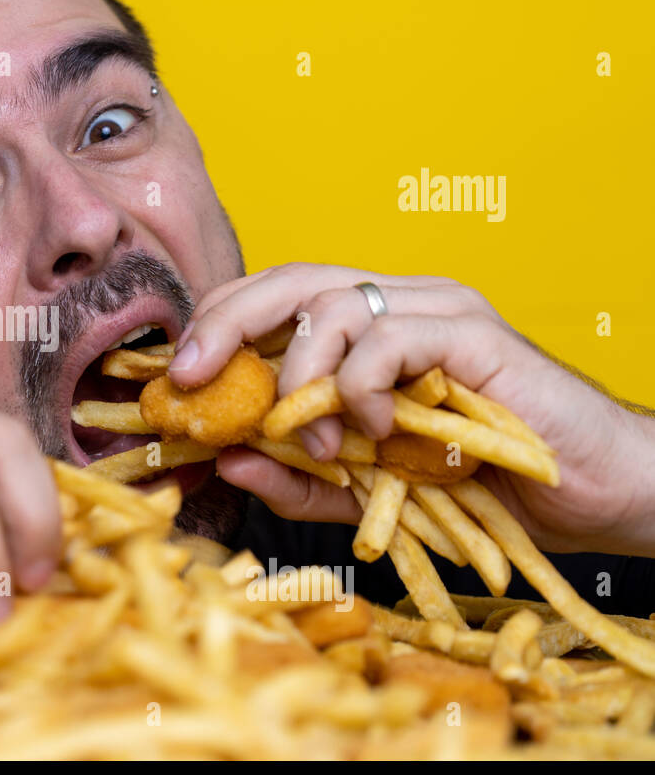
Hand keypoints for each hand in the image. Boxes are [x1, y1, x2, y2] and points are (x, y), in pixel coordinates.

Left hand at [169, 263, 654, 557]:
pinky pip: (392, 337)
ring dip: (301, 377)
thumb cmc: (486, 486)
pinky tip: (375, 429)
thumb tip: (223, 459)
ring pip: (333, 302)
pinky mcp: (475, 333)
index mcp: (365, 330)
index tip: (176, 377)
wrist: (598, 494)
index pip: (273, 300)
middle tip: (192, 374)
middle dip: (225, 322)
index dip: (218, 327)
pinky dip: (362, 384)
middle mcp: (396, 304)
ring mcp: (437, 310)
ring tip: (318, 443)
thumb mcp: (367, 495)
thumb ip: (298, 480)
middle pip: (288, 280)